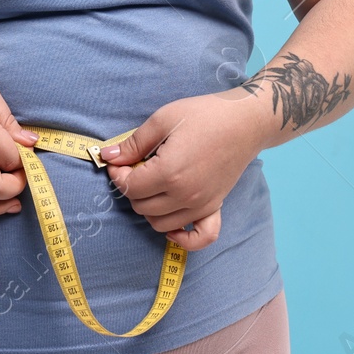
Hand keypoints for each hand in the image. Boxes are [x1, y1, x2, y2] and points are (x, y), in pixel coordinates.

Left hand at [100, 93, 266, 251]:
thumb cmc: (204, 115)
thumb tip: (108, 157)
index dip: (117, 175)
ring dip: (148, 208)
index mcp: (169, 173)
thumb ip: (134, 143)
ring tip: (151, 184)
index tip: (117, 162)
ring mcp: (201, 205)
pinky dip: (182, 239)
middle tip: (135, 168)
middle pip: (141, 206)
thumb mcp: (163, 120)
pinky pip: (198, 238)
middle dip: (131, 188)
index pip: (129, 187)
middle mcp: (184, 196)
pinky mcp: (214, 208)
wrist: (244, 122)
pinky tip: (171, 226)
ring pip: (160, 224)